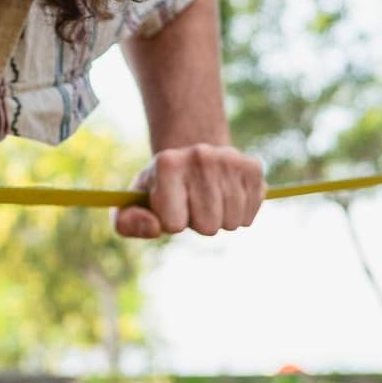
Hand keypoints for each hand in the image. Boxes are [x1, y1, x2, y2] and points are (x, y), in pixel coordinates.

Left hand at [114, 143, 264, 239]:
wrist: (191, 159)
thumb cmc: (160, 189)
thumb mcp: (133, 204)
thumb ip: (128, 222)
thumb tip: (154, 227)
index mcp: (167, 163)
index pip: (173, 224)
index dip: (172, 222)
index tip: (169, 206)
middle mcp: (200, 155)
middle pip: (207, 226)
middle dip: (198, 223)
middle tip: (192, 203)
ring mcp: (230, 159)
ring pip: (231, 223)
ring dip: (219, 220)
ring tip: (209, 199)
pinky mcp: (253, 168)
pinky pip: (249, 215)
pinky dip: (239, 214)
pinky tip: (227, 196)